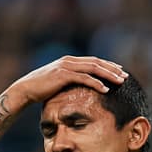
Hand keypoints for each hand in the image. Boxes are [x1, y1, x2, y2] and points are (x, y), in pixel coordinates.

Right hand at [7, 56, 128, 107]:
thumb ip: (72, 80)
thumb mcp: (60, 82)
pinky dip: (96, 83)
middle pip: (97, 62)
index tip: (120, 71)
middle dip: (112, 69)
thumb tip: (83, 87)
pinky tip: (106, 90)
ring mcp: (66, 66)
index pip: (94, 61)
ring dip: (108, 75)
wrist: (25, 90)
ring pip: (93, 68)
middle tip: (125, 76)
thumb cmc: (42, 89)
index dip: (108, 65)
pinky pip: (84, 78)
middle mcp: (69, 60)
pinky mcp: (63, 75)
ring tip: (120, 82)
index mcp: (70, 61)